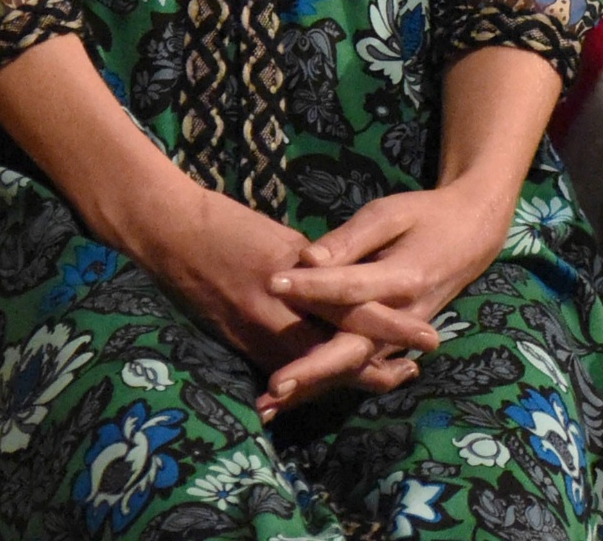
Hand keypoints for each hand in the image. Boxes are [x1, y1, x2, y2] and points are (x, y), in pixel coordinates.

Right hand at [134, 181, 437, 380]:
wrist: (174, 235)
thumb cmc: (230, 225)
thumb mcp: (283, 238)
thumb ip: (318, 265)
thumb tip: (348, 281)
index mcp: (294, 281)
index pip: (354, 311)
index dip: (391, 327)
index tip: (428, 337)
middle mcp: (277, 317)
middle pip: (337, 353)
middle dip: (376, 367)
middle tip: (411, 371)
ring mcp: (256, 336)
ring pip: (314, 369)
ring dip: (348, 375)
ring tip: (389, 376)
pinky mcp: (241, 345)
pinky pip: (285, 368)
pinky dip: (313, 375)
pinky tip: (334, 377)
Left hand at [256, 177, 516, 416]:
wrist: (470, 237)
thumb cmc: (425, 217)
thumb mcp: (390, 214)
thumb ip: (350, 238)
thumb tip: (307, 258)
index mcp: (404, 279)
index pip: (351, 286)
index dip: (311, 285)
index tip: (271, 282)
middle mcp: (403, 319)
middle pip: (353, 349)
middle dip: (312, 370)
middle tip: (273, 388)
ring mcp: (399, 339)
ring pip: (352, 368)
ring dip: (313, 388)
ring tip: (270, 407)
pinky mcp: (391, 346)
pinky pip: (357, 368)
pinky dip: (325, 385)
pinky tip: (290, 402)